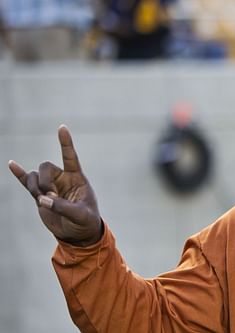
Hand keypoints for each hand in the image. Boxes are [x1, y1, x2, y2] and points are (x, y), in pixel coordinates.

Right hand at [9, 125, 101, 246]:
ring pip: (35, 176)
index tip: (62, 127)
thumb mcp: (79, 215)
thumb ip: (62, 207)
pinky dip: (19, 174)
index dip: (65, 143)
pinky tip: (11, 164)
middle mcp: (63, 178)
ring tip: (44, 201)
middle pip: (46, 166)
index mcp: (77, 178)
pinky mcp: (40, 195)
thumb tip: (41, 199)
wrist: (77, 233)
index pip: (70, 157)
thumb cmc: (85, 221)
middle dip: (44, 181)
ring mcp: (51, 186)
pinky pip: (27, 182)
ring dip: (36, 188)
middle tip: (51, 196)